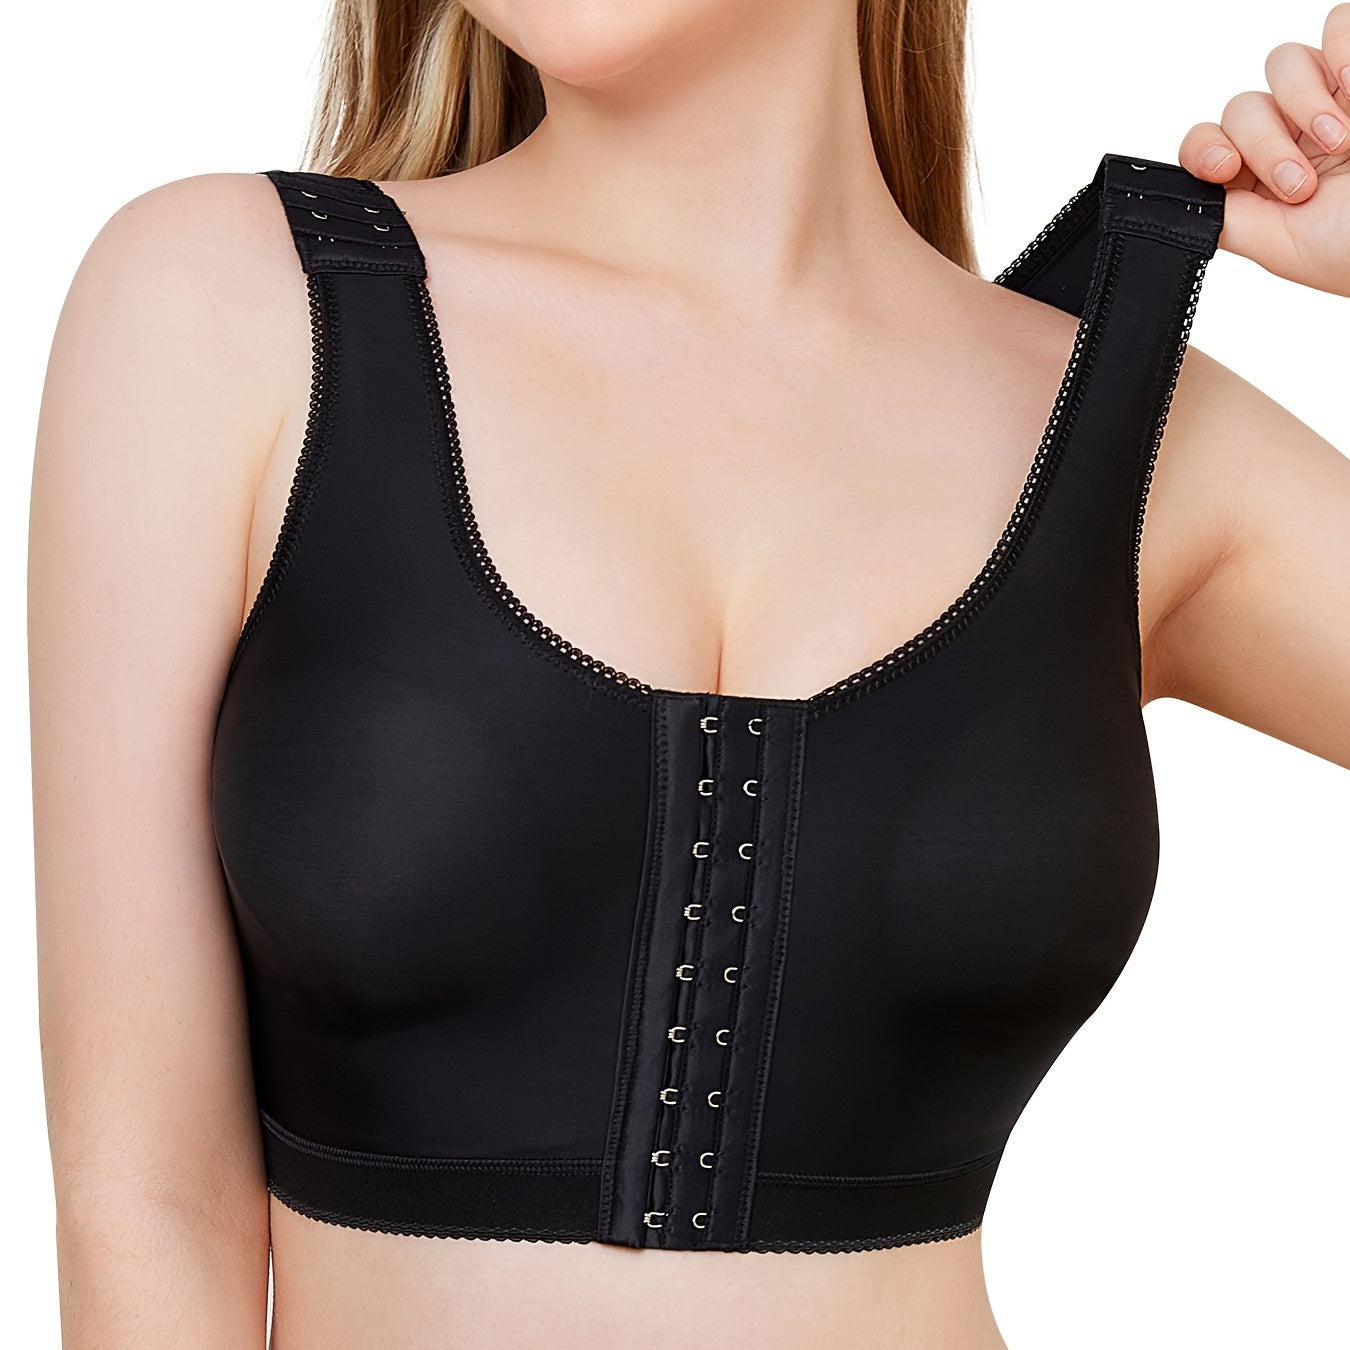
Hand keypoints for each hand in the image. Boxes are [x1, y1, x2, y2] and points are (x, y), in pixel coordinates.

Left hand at [1179, 3, 1349, 296]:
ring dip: (1303, 102)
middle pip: (1243, 105)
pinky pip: (1337, 25)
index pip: (1208, 143)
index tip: (1224, 168)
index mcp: (1263, 180)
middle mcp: (1295, 135)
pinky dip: (1342, 54)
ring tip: (1343, 142)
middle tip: (1303, 184)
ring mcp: (1336, 97)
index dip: (1205, 149)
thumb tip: (1185, 201)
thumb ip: (1228, 220)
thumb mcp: (1282, 248)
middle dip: (1265, 144)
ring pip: (1283, 63)